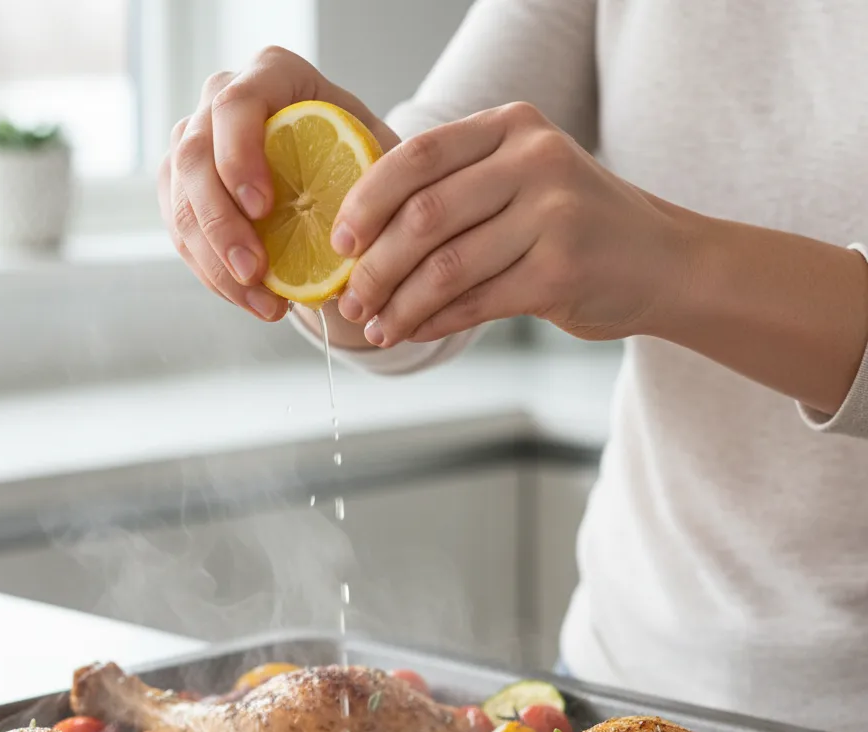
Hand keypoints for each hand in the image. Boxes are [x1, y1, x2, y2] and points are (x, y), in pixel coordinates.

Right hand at [157, 47, 396, 324]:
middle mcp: (220, 101)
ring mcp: (194, 145)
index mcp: (272, 76)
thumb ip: (378, 178)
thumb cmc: (362, 158)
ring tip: (264, 304)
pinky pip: (182, 234)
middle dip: (221, 224)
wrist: (339, 171)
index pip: (235, 105)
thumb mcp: (382, 156)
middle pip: (194, 158)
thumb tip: (367, 232)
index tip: (263, 208)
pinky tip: (251, 299)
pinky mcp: (182, 189)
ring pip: (180, 202)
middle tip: (255, 272)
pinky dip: (214, 274)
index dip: (239, 156)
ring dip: (216, 262)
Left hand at [331, 102, 690, 346]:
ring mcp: (553, 215)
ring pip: (446, 266)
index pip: (417, 156)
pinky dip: (435, 322)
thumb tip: (363, 237)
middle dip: (375, 267)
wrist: (662, 260)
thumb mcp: (521, 181)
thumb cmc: (575, 225)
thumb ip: (457, 191)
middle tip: (351, 301)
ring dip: (400, 305)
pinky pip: (476, 302)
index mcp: (511, 128)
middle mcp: (534, 161)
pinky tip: (412, 333)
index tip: (339, 243)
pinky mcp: (561, 271)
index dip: (366, 202)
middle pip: (424, 216)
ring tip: (375, 329)